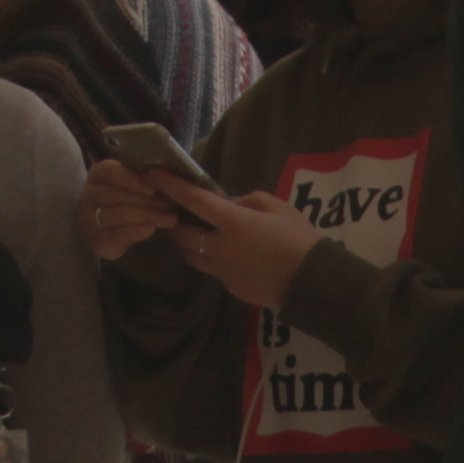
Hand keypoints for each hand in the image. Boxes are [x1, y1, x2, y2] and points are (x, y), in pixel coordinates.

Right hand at [78, 159, 192, 267]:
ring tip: (169, 218)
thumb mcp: (137, 185)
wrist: (118, 231)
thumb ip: (147, 177)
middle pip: (114, 195)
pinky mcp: (97, 241)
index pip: (109, 172)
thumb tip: (168, 170)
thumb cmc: (131, 201)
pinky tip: (151, 229)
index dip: (130, 179)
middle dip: (146, 200)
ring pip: (117, 214)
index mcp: (98, 175)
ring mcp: (89, 220)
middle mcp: (88, 196)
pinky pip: (116, 235)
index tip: (152, 188)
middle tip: (170, 204)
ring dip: (146, 215)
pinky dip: (135, 231)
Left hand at [154, 179, 323, 310]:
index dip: (171, 186)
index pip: (192, 200)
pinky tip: (230, 255)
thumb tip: (230, 204)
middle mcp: (220, 247)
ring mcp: (223, 271)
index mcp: (232, 222)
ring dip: (190, 244)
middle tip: (178, 213)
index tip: (152, 174)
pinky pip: (213, 271)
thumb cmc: (298, 239)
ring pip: (192, 256)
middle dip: (175, 222)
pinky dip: (213, 260)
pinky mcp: (230, 287)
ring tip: (200, 235)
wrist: (311, 282)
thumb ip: (248, 201)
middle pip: (182, 234)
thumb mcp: (278, 207)